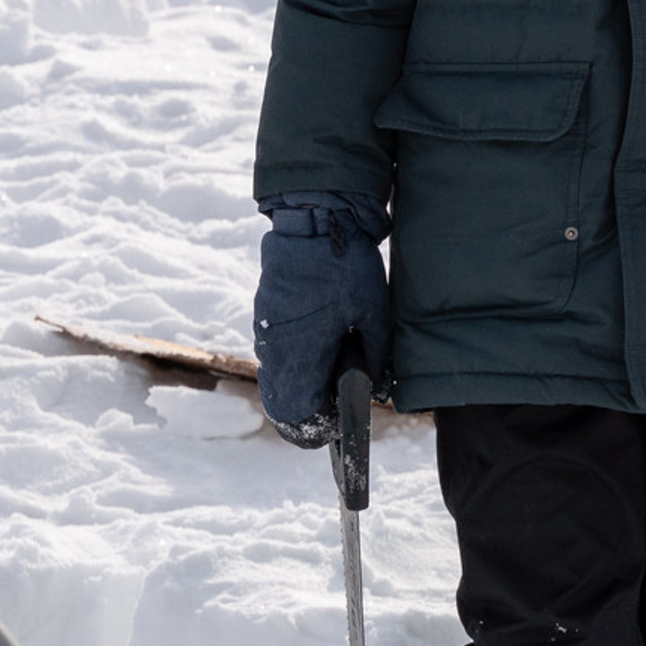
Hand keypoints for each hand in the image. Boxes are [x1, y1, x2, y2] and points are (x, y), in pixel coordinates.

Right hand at [252, 191, 391, 445]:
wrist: (313, 219)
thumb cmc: (346, 268)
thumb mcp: (374, 312)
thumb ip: (376, 356)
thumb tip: (379, 389)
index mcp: (300, 358)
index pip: (296, 415)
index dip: (318, 425)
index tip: (340, 419)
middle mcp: (274, 351)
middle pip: (285, 398)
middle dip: (312, 402)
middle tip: (342, 390)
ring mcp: (266, 330)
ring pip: (280, 372)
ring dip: (304, 375)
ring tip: (339, 357)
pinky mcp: (266, 311)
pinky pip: (278, 347)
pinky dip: (297, 352)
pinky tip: (325, 334)